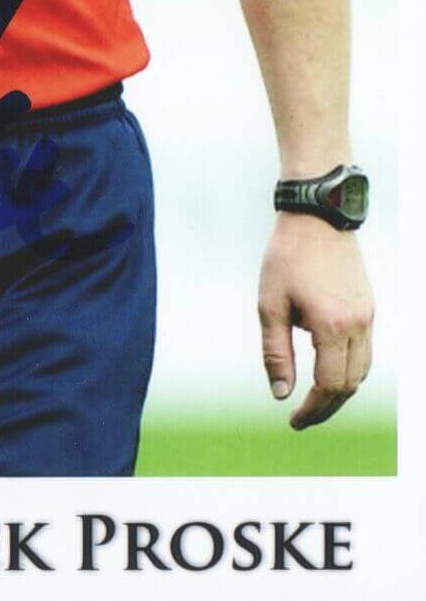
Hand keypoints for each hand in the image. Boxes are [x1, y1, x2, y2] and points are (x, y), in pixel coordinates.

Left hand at [258, 212, 373, 428]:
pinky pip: (365, 350)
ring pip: (362, 370)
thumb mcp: (270, 304)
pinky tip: (327, 368)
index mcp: (331, 326)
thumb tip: (281, 394)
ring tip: (314, 399)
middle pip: (350, 384)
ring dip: (340, 390)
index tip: (294, 421)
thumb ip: (276, 352)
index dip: (312, 409)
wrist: (316, 216)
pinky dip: (349, 368)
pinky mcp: (368, 306)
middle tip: (302, 417)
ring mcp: (367, 315)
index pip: (329, 386)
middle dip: (326, 406)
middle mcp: (357, 324)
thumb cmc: (286, 257)